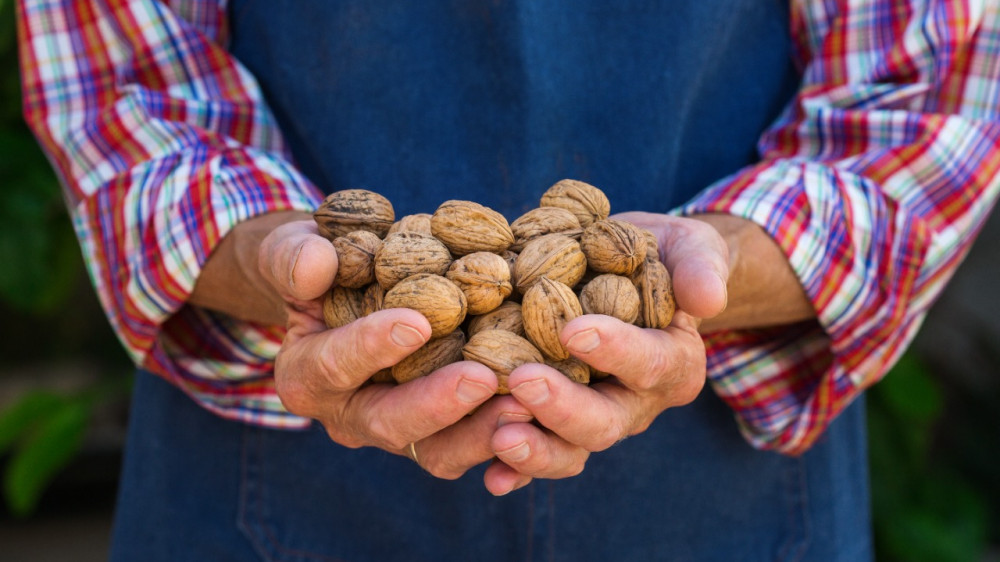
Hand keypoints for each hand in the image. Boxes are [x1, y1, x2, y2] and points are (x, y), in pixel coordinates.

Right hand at [259, 219, 531, 478]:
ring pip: (438, 451)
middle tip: (483, 377)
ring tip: (526, 405)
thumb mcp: (293, 250)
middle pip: (390, 424)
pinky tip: (545, 424)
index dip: (371, 347)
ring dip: (482, 433)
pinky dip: (510, 445)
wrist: (346, 292)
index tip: (415, 322)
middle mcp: (350, 416)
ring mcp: (399, 432)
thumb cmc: (322, 264)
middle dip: (438, 404)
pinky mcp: (442, 436)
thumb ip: (294, 257)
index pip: (334, 366)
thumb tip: (314, 265)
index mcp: (307, 375)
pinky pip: (476, 452)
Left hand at [482, 214, 728, 494]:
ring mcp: (594, 419)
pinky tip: (491, 477)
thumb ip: (699, 266)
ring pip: (570, 450)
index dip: (614, 350)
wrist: (625, 272)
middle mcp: (636, 403)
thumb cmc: (660, 257)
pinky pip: (539, 457)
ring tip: (499, 436)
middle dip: (563, 408)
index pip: (649, 363)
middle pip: (605, 422)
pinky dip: (515, 471)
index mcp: (674, 363)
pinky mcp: (556, 426)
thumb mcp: (690, 248)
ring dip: (536, 449)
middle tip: (521, 381)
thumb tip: (708, 298)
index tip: (572, 330)